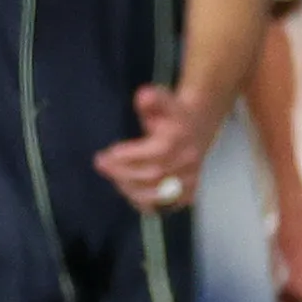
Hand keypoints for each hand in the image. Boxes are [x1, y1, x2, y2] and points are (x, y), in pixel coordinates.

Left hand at [91, 82, 225, 210]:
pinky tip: (130, 193)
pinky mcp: (190, 192)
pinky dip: (146, 203)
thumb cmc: (173, 114)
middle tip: (102, 165)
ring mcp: (191, 178)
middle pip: (153, 175)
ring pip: (157, 194)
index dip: (127, 157)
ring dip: (130, 190)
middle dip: (123, 173)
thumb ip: (153, 99)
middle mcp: (188, 161)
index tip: (106, 154)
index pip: (154, 153)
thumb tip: (144, 96)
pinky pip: (165, 206)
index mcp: (181, 139)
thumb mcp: (163, 100)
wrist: (199, 125)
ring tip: (114, 178)